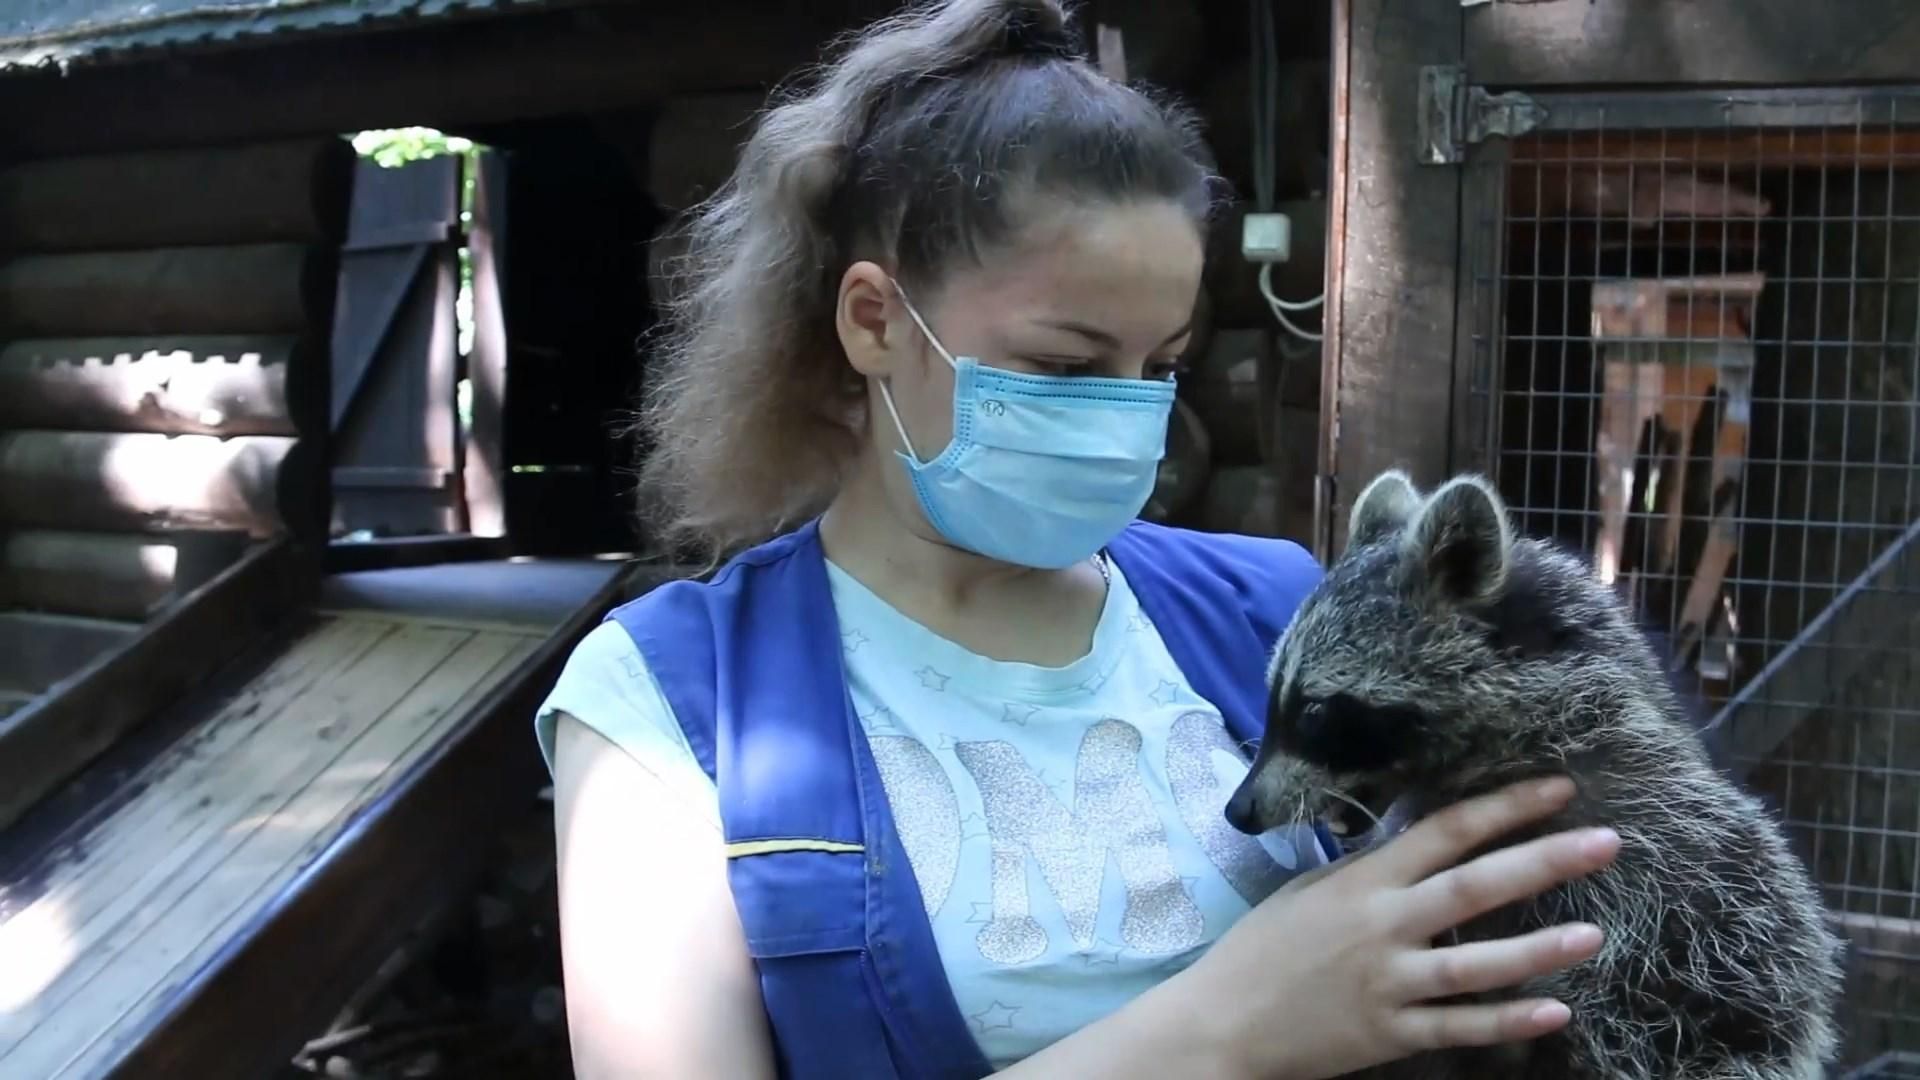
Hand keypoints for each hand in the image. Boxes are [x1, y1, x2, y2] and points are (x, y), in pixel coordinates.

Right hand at [1185, 776, 1617, 1079]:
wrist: (1222, 1023)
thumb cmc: (1263, 949)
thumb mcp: (1309, 893)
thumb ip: (1368, 872)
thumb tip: (1423, 843)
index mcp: (1362, 882)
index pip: (1443, 831)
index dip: (1503, 807)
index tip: (1559, 789)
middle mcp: (1382, 926)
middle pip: (1474, 886)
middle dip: (1543, 860)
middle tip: (1606, 842)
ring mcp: (1389, 982)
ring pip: (1476, 963)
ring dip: (1538, 949)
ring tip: (1595, 934)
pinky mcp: (1390, 1033)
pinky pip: (1459, 1026)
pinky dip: (1507, 1021)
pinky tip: (1555, 1011)